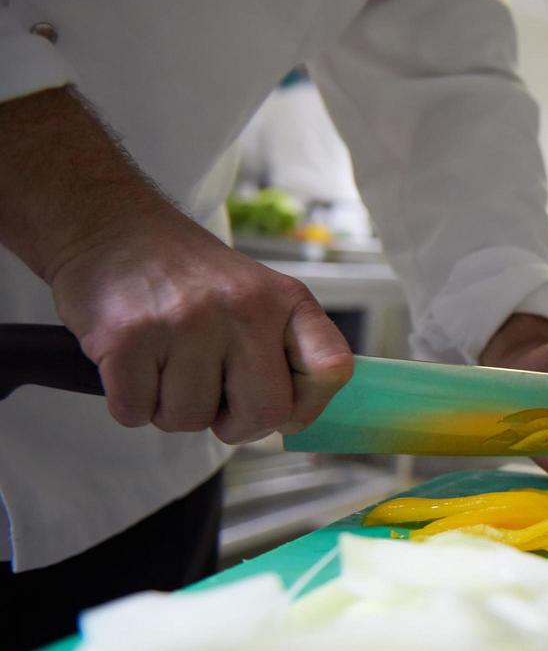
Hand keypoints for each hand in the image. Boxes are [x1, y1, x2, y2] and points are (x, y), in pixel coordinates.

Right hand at [0, 87, 353, 443]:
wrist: (111, 226)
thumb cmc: (187, 276)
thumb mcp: (256, 295)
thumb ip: (281, 349)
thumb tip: (292, 419)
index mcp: (286, 299)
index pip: (332, 370)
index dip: (306, 405)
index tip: (277, 403)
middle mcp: (245, 307)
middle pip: (265, 413)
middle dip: (235, 424)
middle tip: (210, 397)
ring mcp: (187, 321)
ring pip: (192, 419)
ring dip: (171, 408)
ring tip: (163, 363)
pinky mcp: (129, 336)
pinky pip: (138, 412)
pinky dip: (130, 403)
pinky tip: (132, 364)